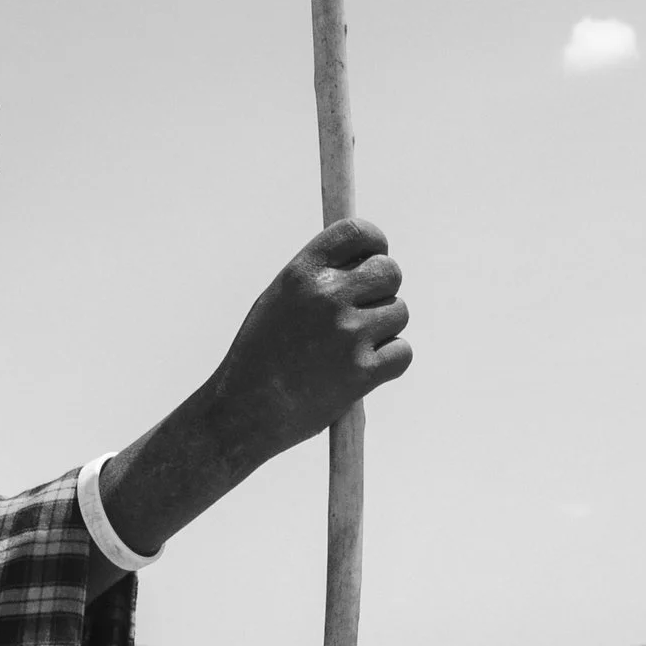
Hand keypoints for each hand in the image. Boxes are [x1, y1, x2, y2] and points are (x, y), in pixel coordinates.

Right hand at [85, 218, 410, 598]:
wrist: (243, 412)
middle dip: (384, 291)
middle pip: (389, 272)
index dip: (376, 243)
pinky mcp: (363, 371)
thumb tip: (365, 259)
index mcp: (302, 273)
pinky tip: (363, 372)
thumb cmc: (260, 357)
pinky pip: (403, 352)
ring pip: (399, 313)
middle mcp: (326, 296)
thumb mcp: (278, 301)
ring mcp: (346, 333)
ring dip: (384, 330)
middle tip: (365, 313)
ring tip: (351, 350)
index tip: (376, 256)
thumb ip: (317, 277)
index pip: (358, 232)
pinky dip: (390, 363)